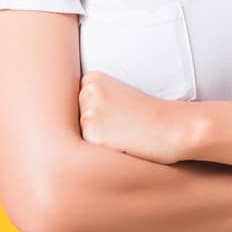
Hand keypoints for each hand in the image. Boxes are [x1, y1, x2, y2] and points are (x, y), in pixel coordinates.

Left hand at [78, 71, 192, 164]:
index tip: (120, 114)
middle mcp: (86, 93)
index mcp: (92, 78)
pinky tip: (124, 145)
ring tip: (126, 135)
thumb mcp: (120, 97)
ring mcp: (88, 114)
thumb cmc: (152, 116)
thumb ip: (94, 103)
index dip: (100, 116)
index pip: (77, 106)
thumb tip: (57, 128)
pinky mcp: (93, 136)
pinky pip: (88, 153)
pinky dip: (104, 153)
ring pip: (81, 138)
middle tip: (125, 126)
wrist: (175, 127)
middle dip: (97, 129)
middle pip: (77, 122)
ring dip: (100, 142)